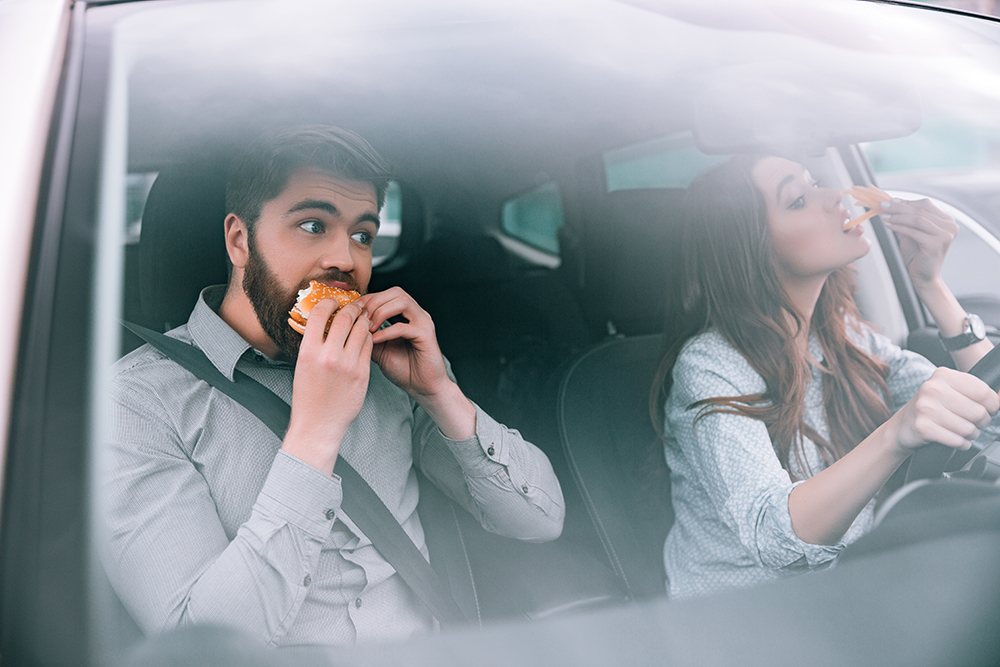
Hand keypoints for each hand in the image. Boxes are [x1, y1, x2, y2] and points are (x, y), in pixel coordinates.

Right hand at [283, 299, 372, 474]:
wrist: (318, 425)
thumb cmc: (309, 396)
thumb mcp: (303, 366)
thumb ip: (314, 343)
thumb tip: (324, 322)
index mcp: (309, 352)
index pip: (321, 314)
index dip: (329, 303)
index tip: (333, 302)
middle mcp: (329, 356)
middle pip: (346, 318)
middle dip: (352, 307)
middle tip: (354, 305)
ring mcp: (348, 365)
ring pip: (362, 330)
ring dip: (363, 320)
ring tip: (363, 319)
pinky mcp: (362, 374)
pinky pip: (369, 347)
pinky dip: (369, 337)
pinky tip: (366, 336)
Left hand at [358, 287, 451, 397]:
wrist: (422, 388)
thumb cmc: (404, 370)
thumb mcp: (378, 349)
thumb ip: (367, 335)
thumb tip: (347, 326)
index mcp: (406, 315)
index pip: (385, 295)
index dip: (367, 299)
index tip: (351, 312)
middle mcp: (416, 314)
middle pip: (395, 292)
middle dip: (373, 302)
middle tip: (359, 318)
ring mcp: (423, 323)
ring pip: (402, 302)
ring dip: (381, 312)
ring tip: (368, 328)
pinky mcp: (427, 335)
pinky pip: (405, 327)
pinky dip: (387, 332)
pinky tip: (375, 341)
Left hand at [880, 197, 958, 289]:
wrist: (924, 277)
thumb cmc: (917, 255)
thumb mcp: (911, 232)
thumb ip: (905, 218)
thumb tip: (890, 202)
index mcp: (947, 220)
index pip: (925, 205)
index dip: (905, 202)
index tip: (887, 201)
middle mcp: (950, 226)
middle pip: (920, 211)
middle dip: (898, 207)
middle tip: (882, 206)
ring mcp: (946, 235)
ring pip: (917, 219)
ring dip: (897, 216)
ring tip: (883, 216)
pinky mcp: (936, 244)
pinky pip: (914, 231)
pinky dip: (899, 227)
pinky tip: (888, 225)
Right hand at [888, 367, 998, 454]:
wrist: (903, 426)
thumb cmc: (932, 408)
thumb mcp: (951, 391)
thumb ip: (976, 392)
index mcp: (943, 375)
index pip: (984, 392)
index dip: (992, 406)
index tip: (987, 410)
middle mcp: (933, 389)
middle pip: (978, 412)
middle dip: (981, 423)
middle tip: (972, 422)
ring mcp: (926, 408)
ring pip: (969, 429)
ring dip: (970, 435)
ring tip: (960, 430)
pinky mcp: (923, 428)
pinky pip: (958, 441)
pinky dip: (961, 444)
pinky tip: (953, 438)